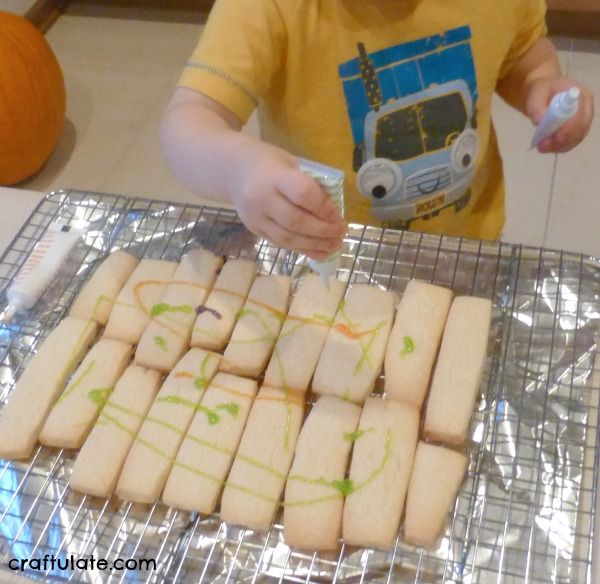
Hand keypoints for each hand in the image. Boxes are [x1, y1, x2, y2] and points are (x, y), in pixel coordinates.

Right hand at [228, 142, 345, 259]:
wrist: (234, 171)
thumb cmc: (269, 163)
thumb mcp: (290, 163)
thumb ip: (309, 183)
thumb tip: (333, 211)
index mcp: (274, 176)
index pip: (302, 194)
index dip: (324, 208)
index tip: (338, 214)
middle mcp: (261, 199)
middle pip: (296, 221)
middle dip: (323, 231)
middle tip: (341, 232)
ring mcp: (256, 218)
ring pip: (288, 238)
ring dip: (315, 245)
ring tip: (335, 245)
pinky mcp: (255, 231)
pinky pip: (282, 244)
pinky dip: (303, 250)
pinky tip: (320, 252)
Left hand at [525, 76, 593, 152]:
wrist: (543, 93)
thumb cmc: (541, 90)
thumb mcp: (535, 94)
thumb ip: (537, 107)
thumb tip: (539, 122)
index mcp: (581, 95)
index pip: (580, 115)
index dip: (569, 129)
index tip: (554, 137)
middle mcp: (586, 109)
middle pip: (581, 129)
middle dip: (562, 141)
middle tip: (543, 146)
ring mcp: (583, 120)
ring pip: (576, 139)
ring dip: (559, 146)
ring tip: (541, 147)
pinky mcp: (576, 130)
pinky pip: (571, 142)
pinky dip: (559, 147)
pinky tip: (547, 147)